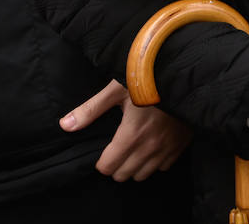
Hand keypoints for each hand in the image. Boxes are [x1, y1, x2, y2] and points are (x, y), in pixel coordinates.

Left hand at [61, 79, 191, 181]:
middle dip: (116, 165)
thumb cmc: (147, 78)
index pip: (108, 168)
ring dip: (135, 167)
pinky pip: (164, 167)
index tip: (104, 151)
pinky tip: (153, 147)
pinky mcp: (181, 144)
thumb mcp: (116, 90)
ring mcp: (167, 147)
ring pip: (143, 174)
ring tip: (133, 150)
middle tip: (117, 150)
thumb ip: (90, 110)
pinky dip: (155, 162)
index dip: (101, 161)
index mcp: (131, 135)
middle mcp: (150, 147)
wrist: (184, 73)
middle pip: (124, 175)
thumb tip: (64, 125)